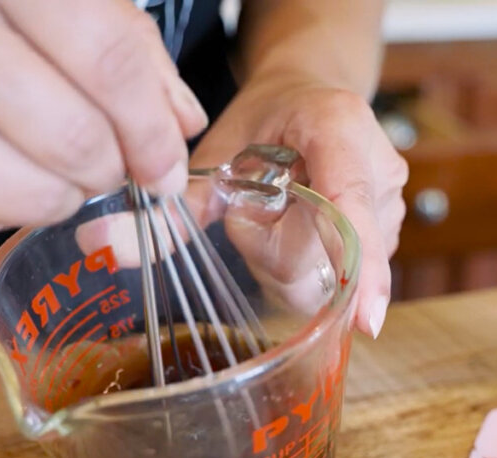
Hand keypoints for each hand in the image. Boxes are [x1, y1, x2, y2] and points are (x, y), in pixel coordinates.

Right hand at [0, 0, 205, 234]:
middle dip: (114, 167)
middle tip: (110, 159)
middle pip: (75, 142)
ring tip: (50, 162)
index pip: (108, 62)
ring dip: (63, 194)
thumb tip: (178, 121)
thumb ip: (119, 38)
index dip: (154, 127)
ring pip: (28, 198)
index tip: (167, 162)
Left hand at [191, 75, 407, 337]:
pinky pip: (343, 271)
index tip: (365, 321)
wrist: (311, 96)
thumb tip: (104, 242)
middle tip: (256, 208)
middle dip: (278, 252)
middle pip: (330, 256)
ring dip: (291, 258)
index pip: (351, 206)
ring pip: (335, 272)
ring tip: (282, 211)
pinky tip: (303, 225)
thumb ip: (175, 202)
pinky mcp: (390, 229)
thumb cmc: (266, 118)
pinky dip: (312, 261)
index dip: (359, 266)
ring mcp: (392, 203)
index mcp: (338, 129)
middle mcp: (379, 168)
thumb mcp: (218, 146)